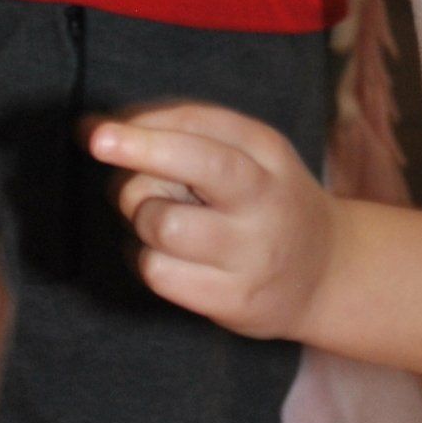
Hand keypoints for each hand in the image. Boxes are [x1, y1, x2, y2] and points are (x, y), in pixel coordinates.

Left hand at [91, 101, 336, 336]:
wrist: (327, 273)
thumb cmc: (265, 200)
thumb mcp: (248, 154)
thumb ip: (182, 133)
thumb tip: (94, 126)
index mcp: (268, 153)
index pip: (204, 123)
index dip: (146, 122)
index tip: (98, 126)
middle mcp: (265, 199)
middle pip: (200, 164)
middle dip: (142, 148)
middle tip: (97, 141)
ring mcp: (252, 253)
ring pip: (165, 223)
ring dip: (142, 215)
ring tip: (157, 217)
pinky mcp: (234, 300)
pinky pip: (159, 272)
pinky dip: (144, 257)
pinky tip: (162, 253)